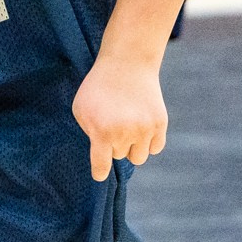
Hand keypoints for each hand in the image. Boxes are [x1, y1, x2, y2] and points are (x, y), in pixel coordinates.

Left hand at [72, 54, 167, 179]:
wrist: (126, 66)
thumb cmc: (98, 88)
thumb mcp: (81, 109)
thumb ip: (89, 132)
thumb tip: (101, 150)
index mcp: (103, 132)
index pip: (101, 163)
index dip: (100, 172)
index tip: (99, 176)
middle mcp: (125, 134)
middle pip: (119, 156)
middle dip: (114, 145)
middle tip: (111, 124)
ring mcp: (145, 130)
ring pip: (139, 157)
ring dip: (132, 147)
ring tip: (126, 128)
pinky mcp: (160, 124)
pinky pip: (155, 148)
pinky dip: (148, 142)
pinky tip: (141, 127)